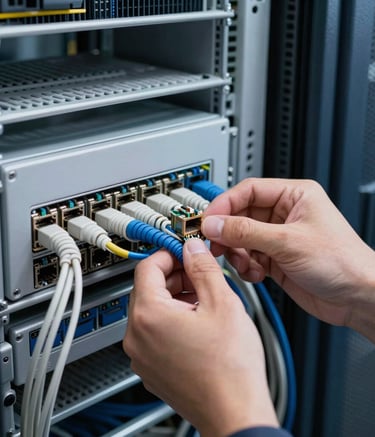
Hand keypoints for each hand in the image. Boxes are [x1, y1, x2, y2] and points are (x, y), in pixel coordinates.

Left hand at [123, 238, 277, 436]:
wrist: (235, 413)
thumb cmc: (230, 368)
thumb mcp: (222, 302)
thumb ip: (203, 267)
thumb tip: (193, 248)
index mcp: (149, 316)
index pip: (147, 267)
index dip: (169, 253)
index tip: (185, 252)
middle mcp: (137, 337)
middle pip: (147, 288)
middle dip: (174, 276)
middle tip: (200, 276)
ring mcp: (142, 356)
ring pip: (151, 311)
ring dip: (174, 298)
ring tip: (204, 302)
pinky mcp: (151, 369)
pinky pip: (154, 333)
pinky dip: (172, 321)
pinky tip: (199, 324)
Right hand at [202, 178, 374, 341]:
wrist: (357, 297)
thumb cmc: (342, 262)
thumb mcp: (288, 242)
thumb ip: (246, 231)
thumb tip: (215, 223)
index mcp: (293, 196)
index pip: (248, 190)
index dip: (225, 204)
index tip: (208, 220)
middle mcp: (283, 214)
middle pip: (240, 215)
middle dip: (228, 231)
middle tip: (215, 244)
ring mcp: (277, 238)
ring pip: (240, 238)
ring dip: (236, 252)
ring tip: (244, 262)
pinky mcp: (274, 258)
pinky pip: (247, 257)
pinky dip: (245, 266)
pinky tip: (256, 273)